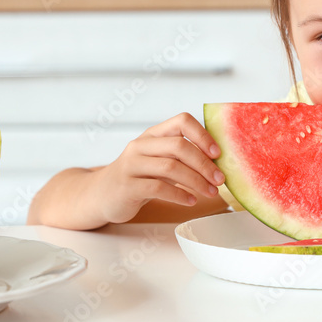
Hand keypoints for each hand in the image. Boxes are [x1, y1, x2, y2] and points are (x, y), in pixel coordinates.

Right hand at [90, 113, 224, 223]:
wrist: (101, 195)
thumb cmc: (138, 178)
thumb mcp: (157, 161)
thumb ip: (180, 157)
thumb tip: (218, 163)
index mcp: (153, 135)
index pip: (181, 121)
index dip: (203, 135)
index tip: (218, 153)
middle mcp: (141, 145)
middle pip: (179, 146)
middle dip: (204, 164)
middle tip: (220, 179)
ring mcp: (132, 165)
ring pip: (171, 167)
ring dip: (196, 181)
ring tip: (211, 192)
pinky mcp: (127, 186)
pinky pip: (159, 188)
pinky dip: (180, 195)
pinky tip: (191, 201)